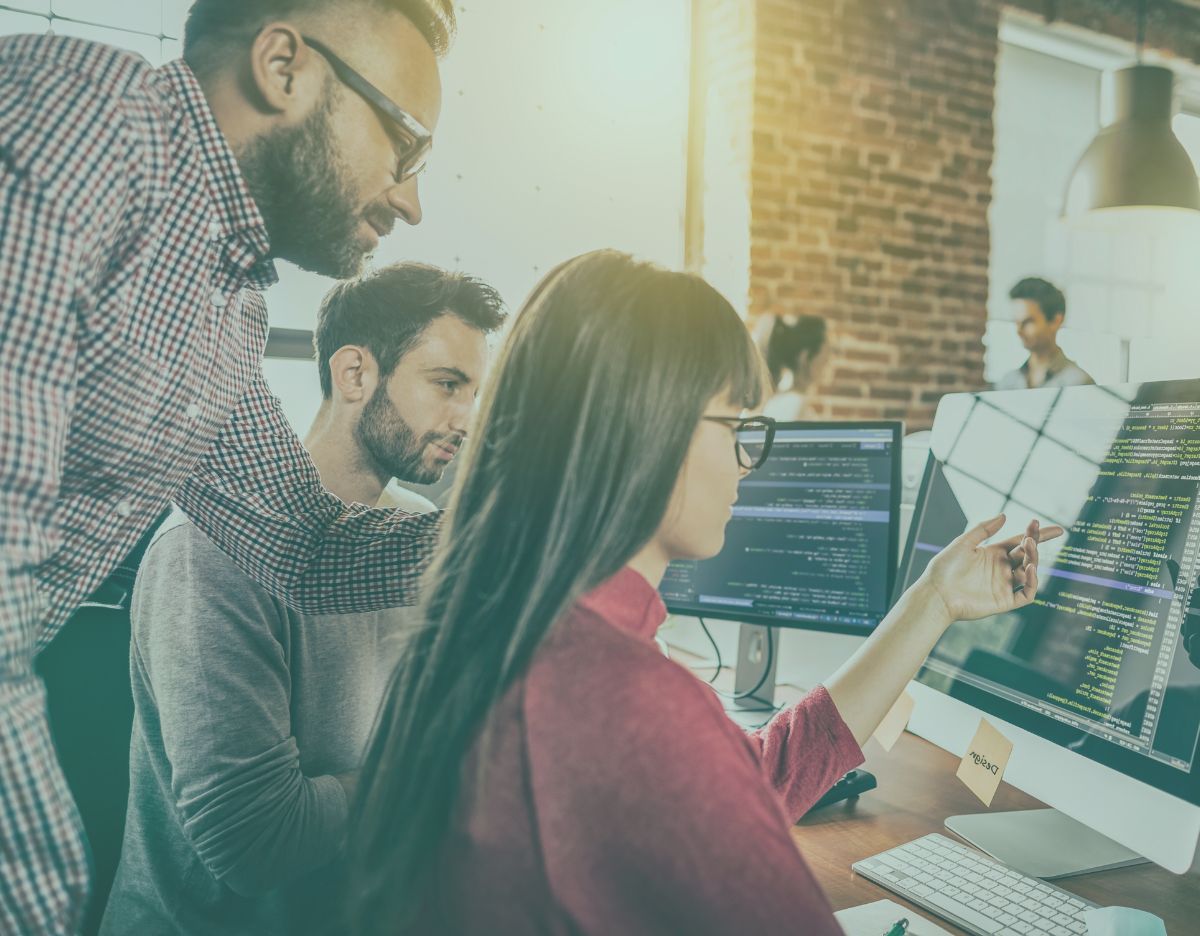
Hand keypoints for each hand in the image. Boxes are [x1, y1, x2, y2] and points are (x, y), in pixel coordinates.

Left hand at [920, 514, 1063, 622]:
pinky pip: (1027, 593)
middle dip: (1034, 543)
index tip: (1056, 529)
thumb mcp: (963, 543)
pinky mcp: (1005, 601)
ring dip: (1033, 559)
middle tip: (1034, 534)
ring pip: (1029, 572)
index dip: (1037, 535)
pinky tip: (1029, 568)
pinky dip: (1033, 582)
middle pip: (1026, 555)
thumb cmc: (944, 568)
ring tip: (1028, 546)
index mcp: (993, 554)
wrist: (935, 593)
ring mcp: (1004, 585)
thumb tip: (1004, 515)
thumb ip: (983, 529)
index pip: (1020, 542)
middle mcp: (1001, 569)